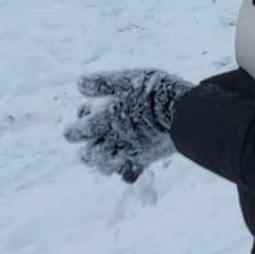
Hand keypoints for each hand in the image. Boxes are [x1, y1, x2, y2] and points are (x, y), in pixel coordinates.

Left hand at [65, 69, 190, 182]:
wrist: (182, 112)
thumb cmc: (155, 91)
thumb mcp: (128, 79)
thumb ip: (103, 83)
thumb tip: (79, 83)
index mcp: (105, 119)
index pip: (77, 131)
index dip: (72, 130)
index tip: (74, 126)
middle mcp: (113, 139)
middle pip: (88, 155)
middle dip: (84, 152)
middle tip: (85, 147)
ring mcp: (129, 152)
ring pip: (105, 167)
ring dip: (100, 162)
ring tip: (103, 155)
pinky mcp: (145, 160)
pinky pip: (127, 174)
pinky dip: (122, 170)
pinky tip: (125, 161)